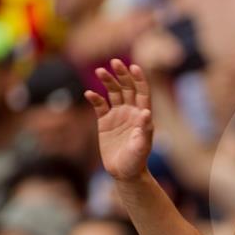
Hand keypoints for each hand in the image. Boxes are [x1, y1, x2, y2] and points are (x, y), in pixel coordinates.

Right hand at [87, 60, 154, 181]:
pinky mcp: (105, 122)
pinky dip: (95, 98)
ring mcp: (118, 115)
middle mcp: (131, 111)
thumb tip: (146, 112)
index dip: (139, 79)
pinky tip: (89, 93)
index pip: (142, 91)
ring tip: (100, 70)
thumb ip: (144, 130)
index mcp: (143, 115)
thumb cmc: (137, 161)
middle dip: (121, 74)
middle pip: (126, 87)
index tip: (133, 67)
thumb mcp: (142, 146)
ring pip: (112, 93)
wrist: (124, 173)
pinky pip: (99, 106)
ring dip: (107, 81)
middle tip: (114, 62)